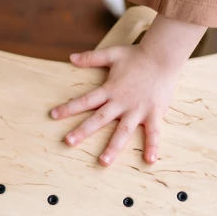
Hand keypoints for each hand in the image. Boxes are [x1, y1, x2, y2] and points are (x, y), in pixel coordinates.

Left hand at [51, 16, 205, 165]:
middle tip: (68, 142)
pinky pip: (153, 132)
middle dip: (83, 131)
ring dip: (113, 147)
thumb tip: (70, 57)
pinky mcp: (154, 113)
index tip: (53, 115)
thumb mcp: (111, 54)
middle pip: (99, 119)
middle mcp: (121, 103)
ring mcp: (138, 110)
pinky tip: (149, 160)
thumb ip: (91, 58)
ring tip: (103, 161)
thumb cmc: (137, 55)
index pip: (85, 101)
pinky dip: (152, 146)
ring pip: (123, 132)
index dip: (69, 108)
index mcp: (110, 89)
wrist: (162, 56)